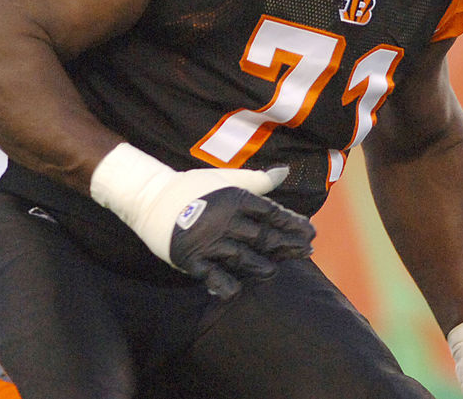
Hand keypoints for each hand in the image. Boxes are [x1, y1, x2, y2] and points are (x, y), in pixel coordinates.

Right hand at [168, 185, 314, 298]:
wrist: (152, 197)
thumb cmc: (193, 186)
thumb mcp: (226, 178)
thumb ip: (257, 180)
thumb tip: (285, 171)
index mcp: (236, 199)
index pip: (271, 213)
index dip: (293, 223)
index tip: (311, 231)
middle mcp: (226, 220)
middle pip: (263, 236)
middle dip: (287, 245)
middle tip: (308, 251)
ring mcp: (209, 241)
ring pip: (241, 257)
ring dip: (260, 265)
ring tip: (274, 272)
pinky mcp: (191, 258)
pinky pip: (211, 275)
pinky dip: (223, 284)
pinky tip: (236, 290)